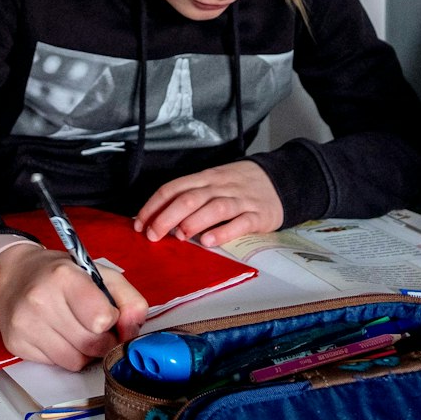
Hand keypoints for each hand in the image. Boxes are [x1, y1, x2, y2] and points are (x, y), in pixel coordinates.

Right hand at [0, 242, 147, 369]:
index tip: (107, 314)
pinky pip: (57, 365)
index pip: (102, 319)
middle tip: (95, 326)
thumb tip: (133, 330)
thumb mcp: (100, 275)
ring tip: (75, 330)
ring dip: (84, 352)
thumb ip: (129, 300)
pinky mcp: (16, 344)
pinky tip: (57, 335)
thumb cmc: (60, 276)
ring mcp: (25, 324)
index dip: (112, 321)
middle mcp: (40, 300)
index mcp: (64, 276)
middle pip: (92, 344)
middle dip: (102, 340)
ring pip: (76, 361)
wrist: (13, 278)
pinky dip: (64, 355)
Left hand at [134, 160, 283, 246]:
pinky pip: (240, 222)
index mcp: (205, 178)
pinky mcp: (258, 215)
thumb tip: (155, 218)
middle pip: (190, 197)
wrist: (280, 180)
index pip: (174, 188)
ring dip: (194, 221)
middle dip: (168, 216)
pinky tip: (210, 241)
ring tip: (180, 236)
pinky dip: (224, 231)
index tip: (140, 223)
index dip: (155, 205)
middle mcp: (220, 186)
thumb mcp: (213, 183)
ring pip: (215, 207)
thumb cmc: (238, 186)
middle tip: (153, 234)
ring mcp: (240, 200)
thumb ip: (188, 197)